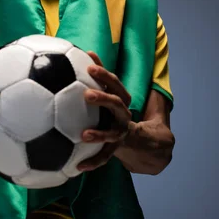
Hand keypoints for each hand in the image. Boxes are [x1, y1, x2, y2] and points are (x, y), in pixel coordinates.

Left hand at [77, 51, 131, 171]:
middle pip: (117, 104)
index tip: (89, 66)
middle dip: (104, 98)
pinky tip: (77, 168)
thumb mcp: (110, 92)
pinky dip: (92, 162)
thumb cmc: (114, 109)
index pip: (115, 84)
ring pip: (111, 134)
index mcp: (121, 99)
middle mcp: (123, 115)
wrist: (141, 138)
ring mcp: (121, 133)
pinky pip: (104, 157)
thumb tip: (85, 51)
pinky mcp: (115, 149)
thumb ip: (99, 74)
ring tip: (84, 135)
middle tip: (87, 94)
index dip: (103, 74)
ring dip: (99, 134)